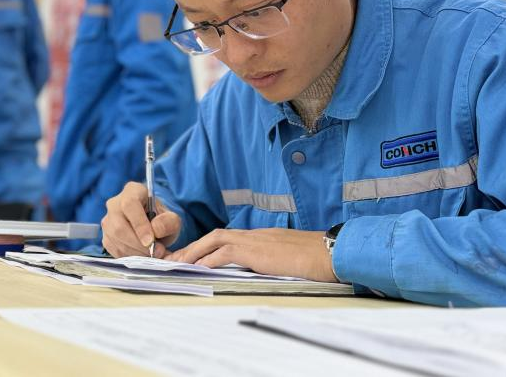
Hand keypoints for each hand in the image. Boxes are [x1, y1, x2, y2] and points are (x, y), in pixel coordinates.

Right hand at [101, 181, 181, 257]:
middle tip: (156, 252)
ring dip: (135, 252)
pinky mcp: (106, 237)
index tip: (150, 241)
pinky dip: (129, 257)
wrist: (152, 229)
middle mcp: (115, 203)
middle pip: (119, 225)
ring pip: (115, 239)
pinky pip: (114, 249)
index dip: (139, 224)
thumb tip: (156, 230)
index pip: (130, 204)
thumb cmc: (161, 220)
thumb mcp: (172, 219)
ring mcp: (108, 221)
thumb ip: (168, 222)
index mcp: (132, 191)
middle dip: (138, 244)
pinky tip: (142, 256)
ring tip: (152, 255)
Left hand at [166, 228, 337, 281]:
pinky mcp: (257, 251)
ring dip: (195, 251)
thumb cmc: (316, 258)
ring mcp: (256, 240)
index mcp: (262, 237)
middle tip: (175, 259)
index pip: (227, 238)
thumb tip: (263, 270)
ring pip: (215, 240)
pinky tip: (198, 267)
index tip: (193, 256)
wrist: (330, 253)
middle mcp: (255, 235)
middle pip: (215, 235)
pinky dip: (209, 259)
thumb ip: (273, 261)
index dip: (208, 247)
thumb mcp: (288, 258)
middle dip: (193, 247)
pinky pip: (226, 252)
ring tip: (179, 263)